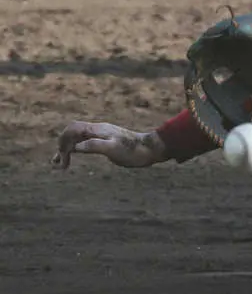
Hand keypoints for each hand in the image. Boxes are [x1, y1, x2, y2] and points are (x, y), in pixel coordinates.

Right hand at [52, 121, 167, 168]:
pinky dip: (76, 149)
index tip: (63, 158)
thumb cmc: (133, 150)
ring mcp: (102, 135)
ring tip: (59, 164)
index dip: (63, 142)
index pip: (72, 130)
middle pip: (72, 133)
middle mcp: (98, 130)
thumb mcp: (113, 149)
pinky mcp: (106, 142)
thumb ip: (94, 145)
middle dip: (62, 145)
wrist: (150, 149)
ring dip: (67, 148)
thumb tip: (75, 147)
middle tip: (58, 163)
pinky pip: (86, 142)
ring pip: (78, 138)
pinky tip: (73, 157)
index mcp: (98, 130)